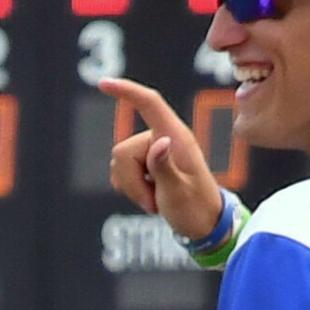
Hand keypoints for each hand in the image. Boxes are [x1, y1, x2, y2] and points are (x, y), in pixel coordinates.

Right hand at [100, 77, 223, 239]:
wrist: (205, 225)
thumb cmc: (197, 209)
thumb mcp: (179, 192)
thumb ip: (165, 167)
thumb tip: (157, 142)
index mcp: (176, 138)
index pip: (149, 104)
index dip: (126, 92)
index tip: (104, 84)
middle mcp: (163, 139)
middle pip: (123, 150)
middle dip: (131, 181)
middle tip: (154, 201)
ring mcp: (154, 151)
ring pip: (119, 164)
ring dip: (133, 188)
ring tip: (156, 200)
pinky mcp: (147, 164)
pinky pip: (121, 172)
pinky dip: (131, 189)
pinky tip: (151, 197)